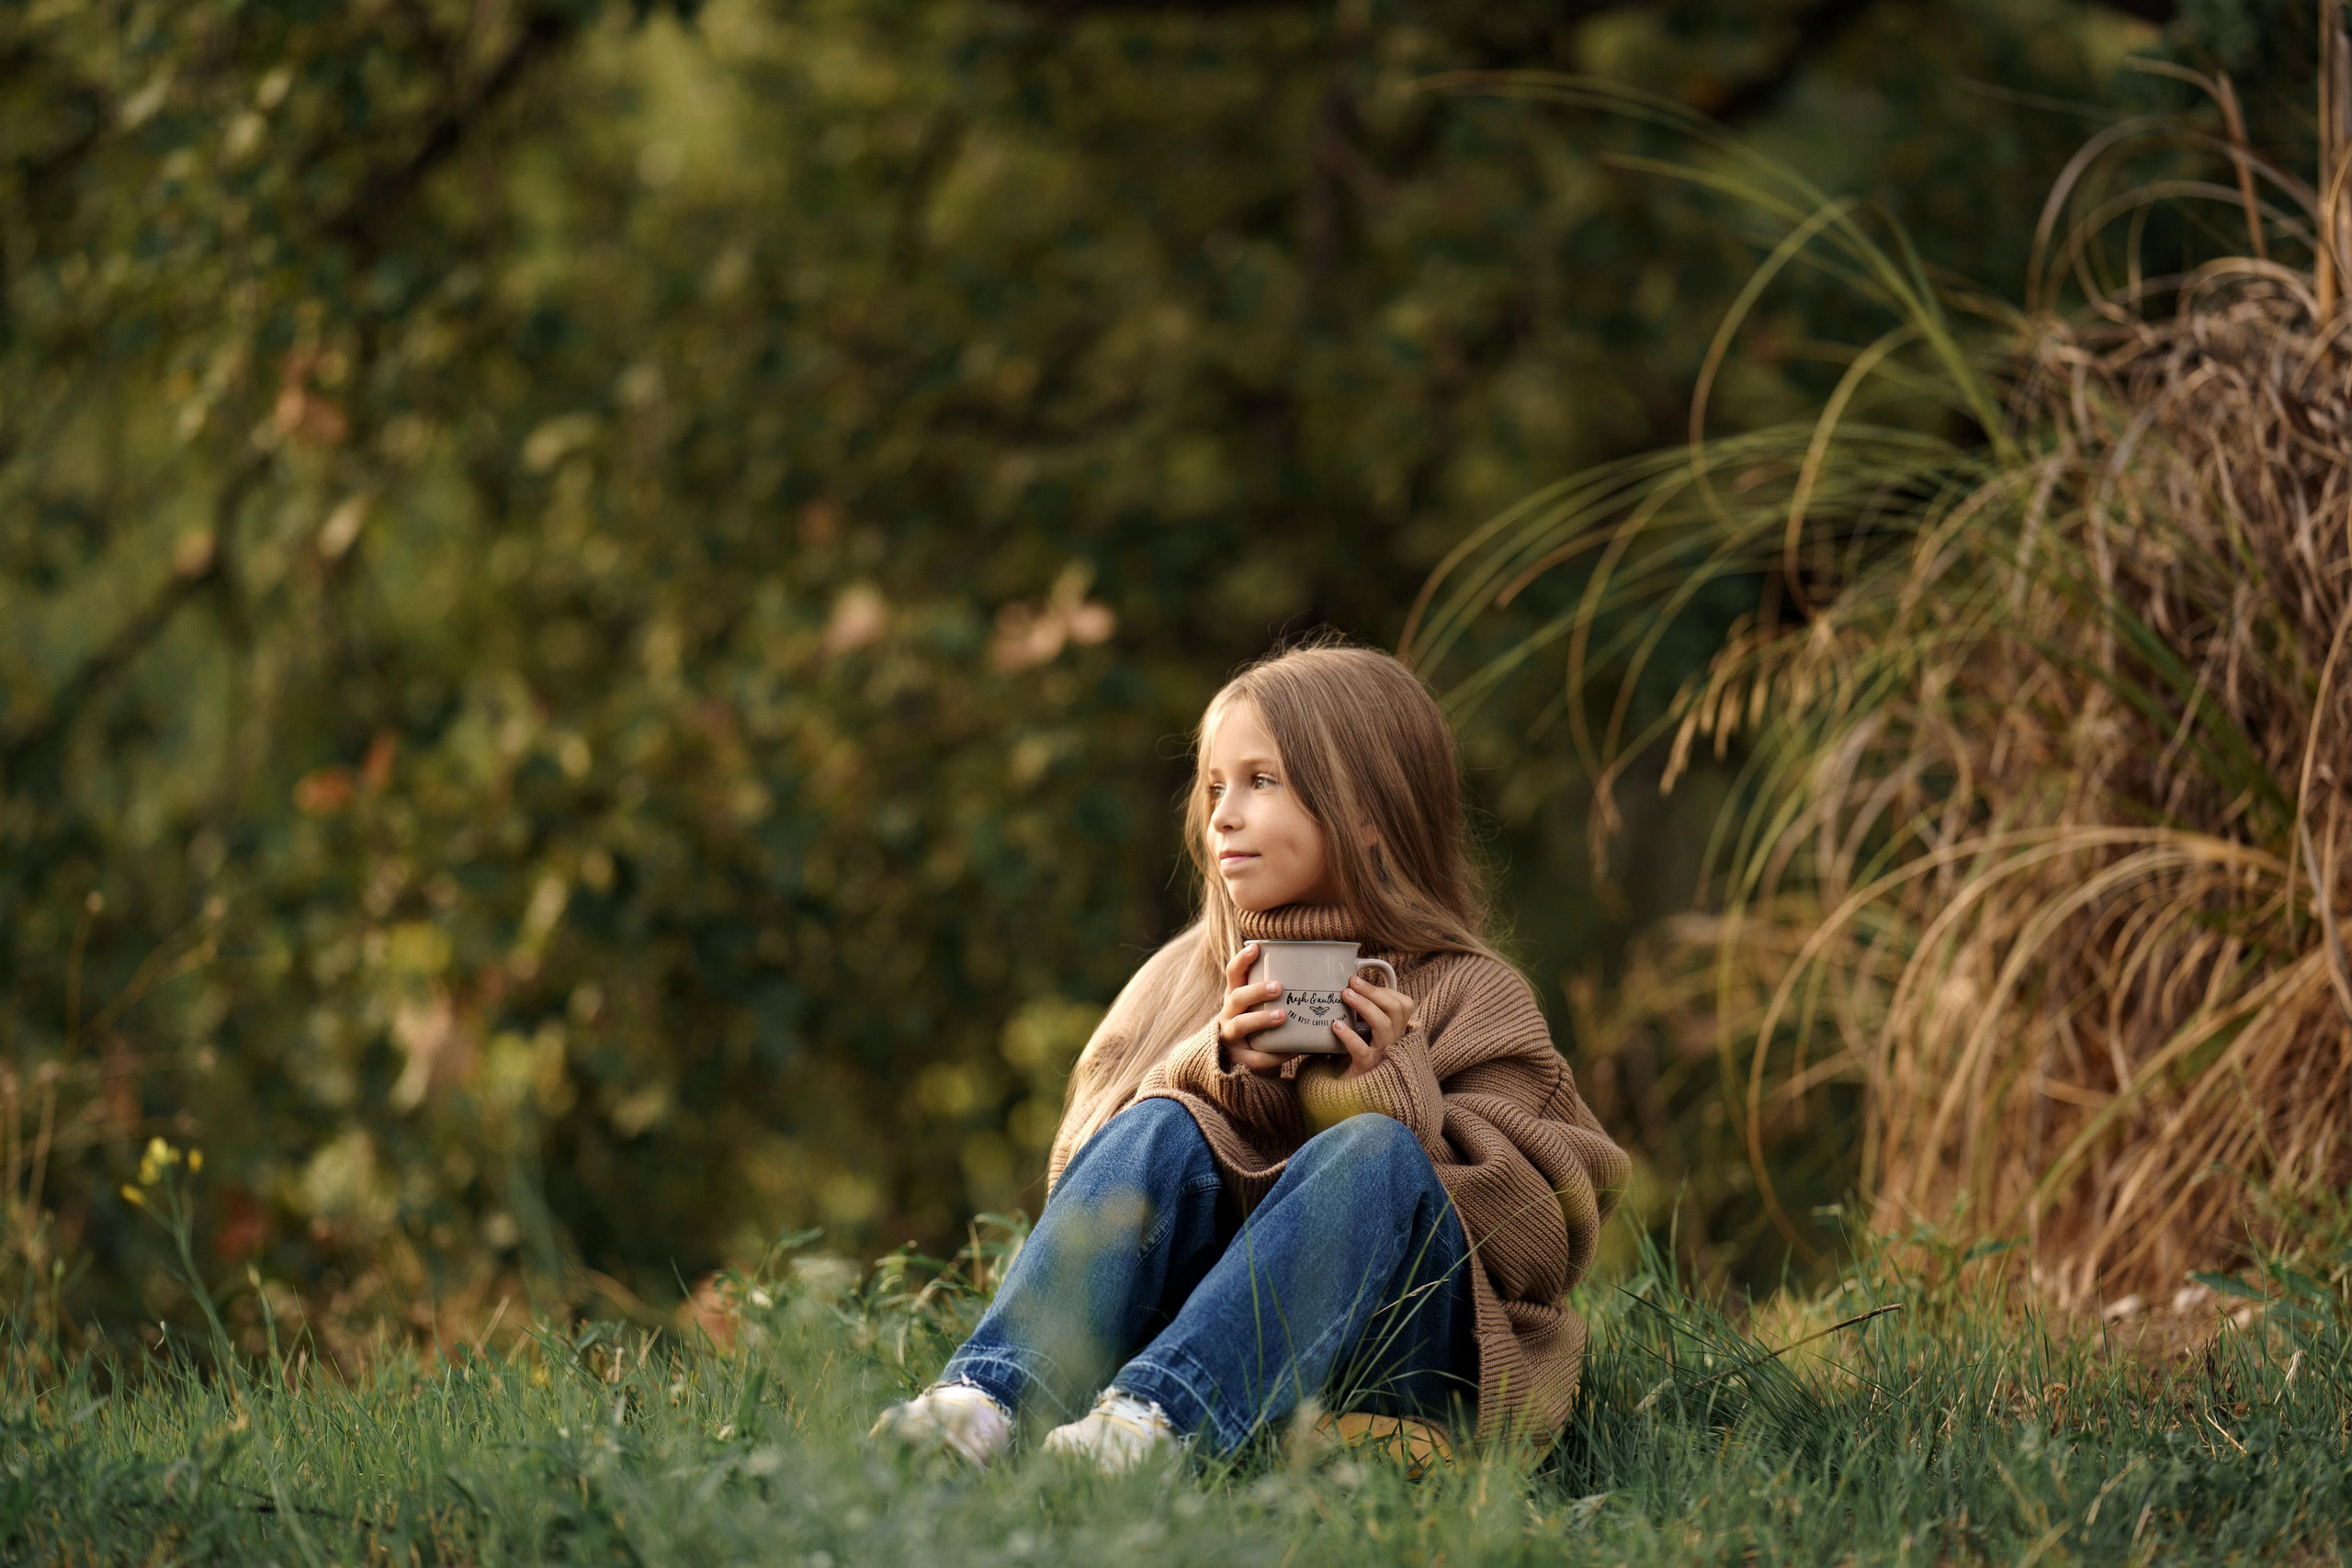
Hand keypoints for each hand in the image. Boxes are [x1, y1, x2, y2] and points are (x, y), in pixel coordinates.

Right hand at [1216, 943, 1292, 1075]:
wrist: (1243, 1062)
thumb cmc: (1259, 1025)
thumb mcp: (1258, 1006)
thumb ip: (1276, 992)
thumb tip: (1319, 973)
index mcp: (1235, 996)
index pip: (1233, 973)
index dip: (1241, 960)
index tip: (1256, 948)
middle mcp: (1228, 1014)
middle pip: (1237, 998)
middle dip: (1256, 991)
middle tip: (1278, 987)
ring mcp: (1231, 1037)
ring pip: (1241, 1025)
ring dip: (1261, 1019)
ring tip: (1282, 1016)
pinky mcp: (1239, 1060)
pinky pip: (1257, 1057)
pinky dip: (1276, 1054)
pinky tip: (1293, 1050)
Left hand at [1335, 972, 1413, 1079]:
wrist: (1345, 1091)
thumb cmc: (1351, 1056)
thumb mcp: (1362, 1031)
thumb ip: (1362, 1013)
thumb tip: (1347, 987)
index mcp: (1394, 1030)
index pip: (1403, 1005)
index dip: (1385, 990)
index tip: (1361, 981)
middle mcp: (1393, 1041)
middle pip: (1396, 1010)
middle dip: (1374, 992)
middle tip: (1352, 982)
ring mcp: (1382, 1055)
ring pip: (1384, 1026)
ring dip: (1365, 1006)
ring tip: (1345, 995)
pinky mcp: (1366, 1069)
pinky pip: (1362, 1050)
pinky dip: (1349, 1036)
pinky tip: (1335, 1026)